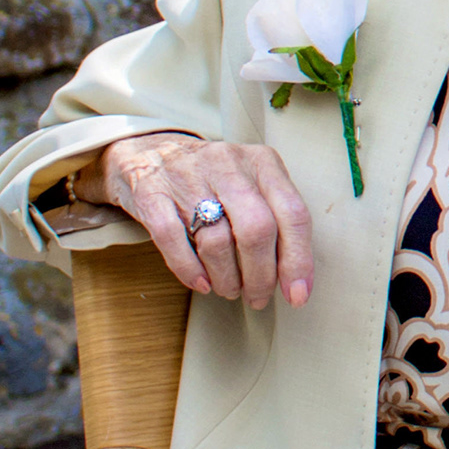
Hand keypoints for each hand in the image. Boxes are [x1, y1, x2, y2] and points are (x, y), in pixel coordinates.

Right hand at [90, 132, 314, 306]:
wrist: (150, 150)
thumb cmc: (214, 179)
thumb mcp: (252, 183)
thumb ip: (274, 218)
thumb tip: (292, 276)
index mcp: (262, 162)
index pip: (292, 213)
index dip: (298, 260)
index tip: (298, 295)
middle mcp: (229, 165)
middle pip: (257, 230)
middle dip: (261, 275)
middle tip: (258, 298)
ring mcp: (189, 177)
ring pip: (217, 240)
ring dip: (227, 278)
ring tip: (229, 289)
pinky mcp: (152, 192)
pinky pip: (172, 239)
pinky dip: (190, 270)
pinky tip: (201, 283)